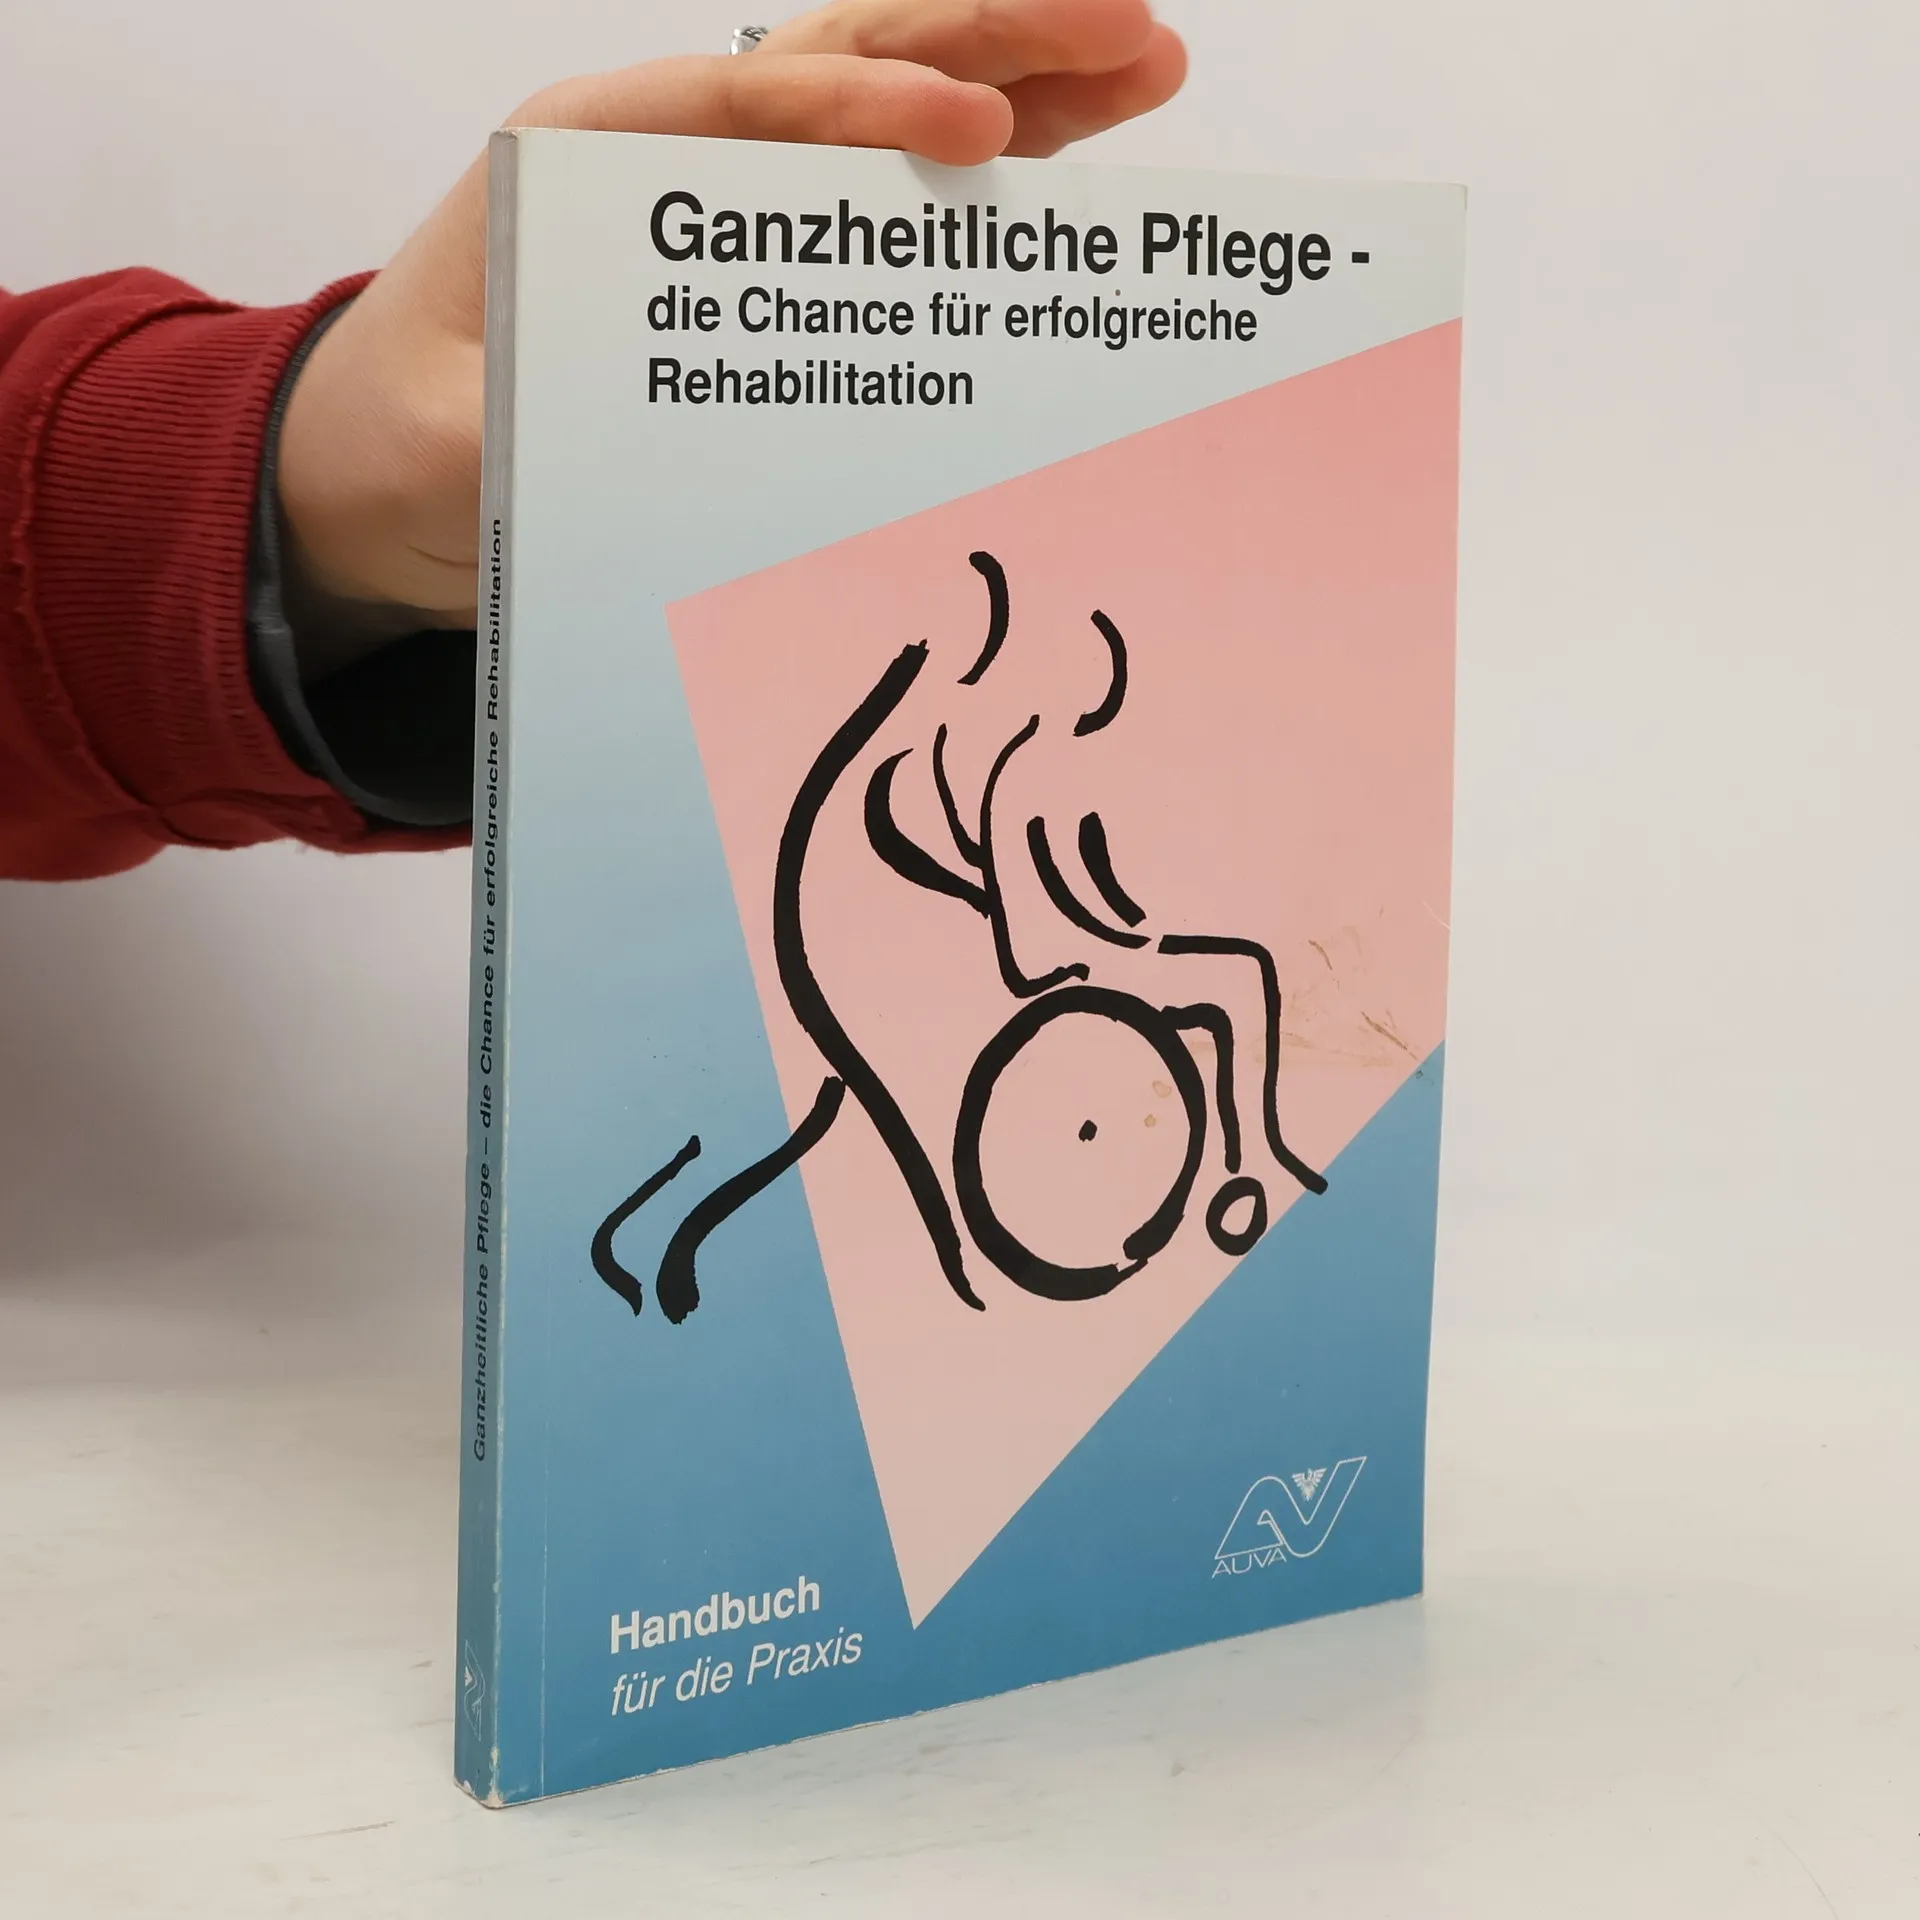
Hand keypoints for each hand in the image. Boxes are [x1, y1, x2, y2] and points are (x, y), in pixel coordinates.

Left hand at [277, 0, 1185, 630]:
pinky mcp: (757, 270)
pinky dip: (976, 181)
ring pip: (884, 115)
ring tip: (1143, 69)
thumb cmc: (402, 438)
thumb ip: (525, 426)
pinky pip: (879, 208)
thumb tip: (634, 428)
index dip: (868, 110)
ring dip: (1018, 89)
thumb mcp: (444, 441)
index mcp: (586, 162)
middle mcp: (667, 160)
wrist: (376, 468)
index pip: (750, 106)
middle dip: (992, 46)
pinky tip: (1062, 164)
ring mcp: (723, 207)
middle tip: (1131, 36)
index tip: (976, 133)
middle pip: (846, 64)